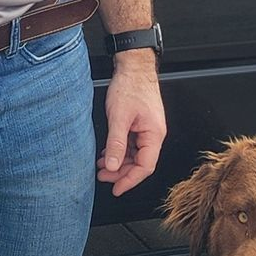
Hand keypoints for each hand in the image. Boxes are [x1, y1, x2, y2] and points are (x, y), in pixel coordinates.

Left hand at [98, 51, 165, 195]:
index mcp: (154, 135)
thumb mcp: (119, 117)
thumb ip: (116, 144)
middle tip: (102, 177)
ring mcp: (147, 130)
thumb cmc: (131, 86)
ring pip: (134, 155)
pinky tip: (106, 154)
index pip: (145, 167)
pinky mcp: (139, 125)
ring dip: (118, 162)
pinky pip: (131, 145)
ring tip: (101, 167)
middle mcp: (153, 134)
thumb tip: (111, 166)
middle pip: (139, 163)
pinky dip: (119, 151)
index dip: (129, 180)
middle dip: (120, 173)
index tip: (116, 189)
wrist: (133, 66)